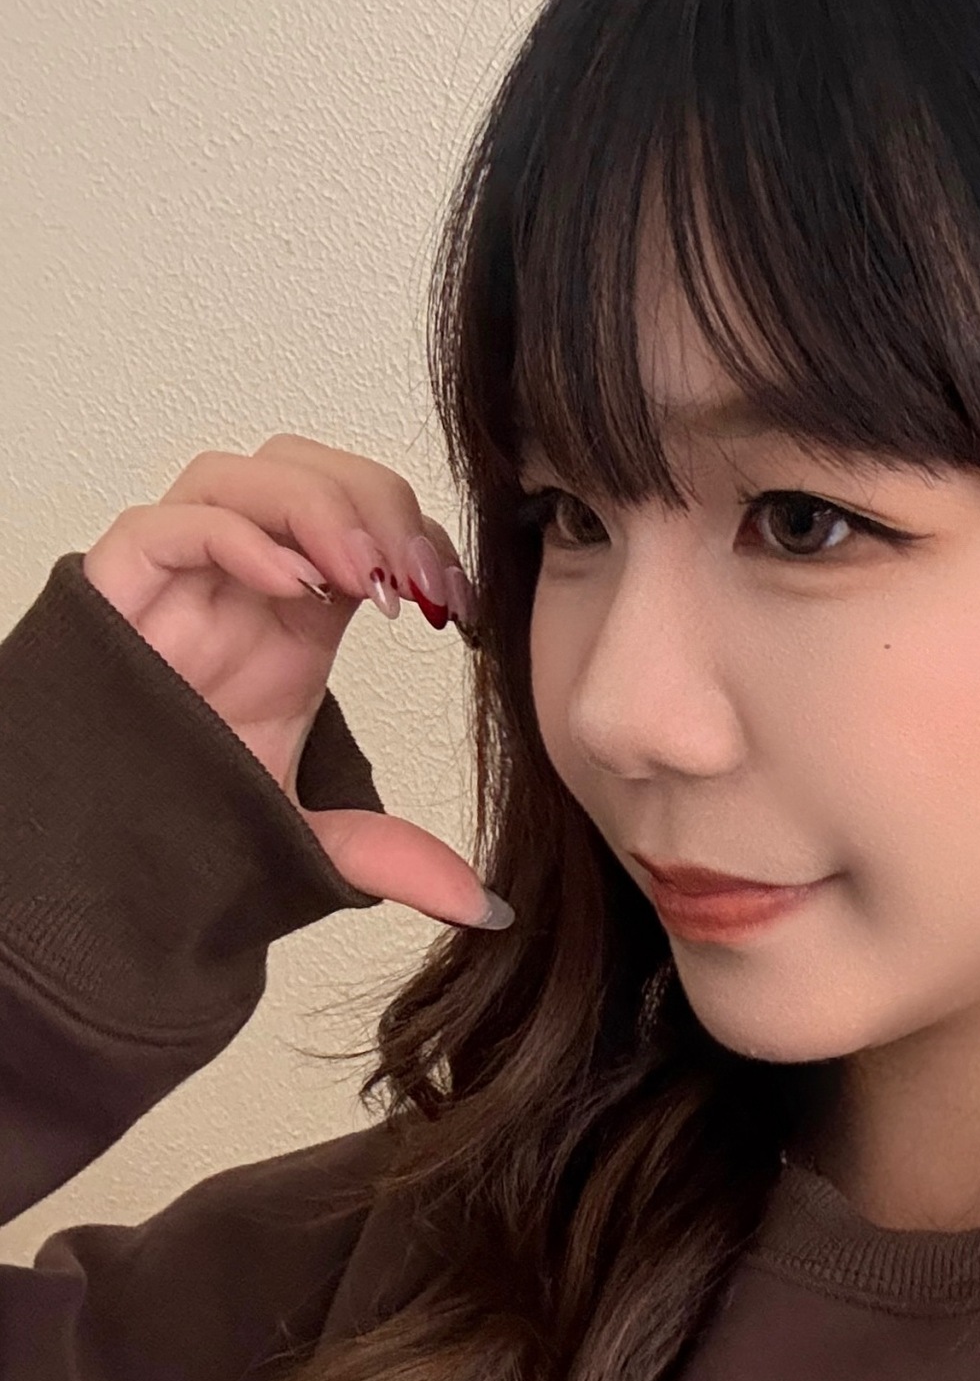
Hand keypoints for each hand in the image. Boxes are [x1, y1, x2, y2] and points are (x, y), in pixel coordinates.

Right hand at [82, 433, 509, 930]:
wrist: (90, 865)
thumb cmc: (188, 820)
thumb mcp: (312, 837)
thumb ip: (395, 857)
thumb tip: (487, 910)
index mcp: (298, 614)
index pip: (368, 520)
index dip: (420, 539)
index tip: (457, 605)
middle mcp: (241, 583)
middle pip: (310, 470)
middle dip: (377, 504)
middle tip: (417, 581)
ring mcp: (176, 582)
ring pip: (241, 474)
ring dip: (319, 508)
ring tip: (367, 580)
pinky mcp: (114, 597)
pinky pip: (167, 524)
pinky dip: (238, 534)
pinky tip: (296, 588)